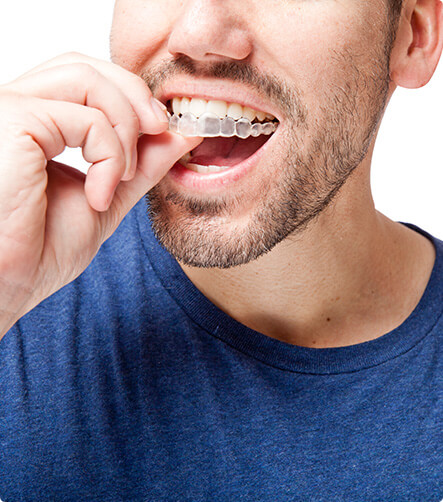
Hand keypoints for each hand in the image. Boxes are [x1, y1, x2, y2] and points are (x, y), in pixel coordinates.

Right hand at [0, 52, 201, 335]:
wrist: (6, 287)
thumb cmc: (38, 250)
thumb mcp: (106, 197)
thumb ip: (140, 164)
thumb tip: (180, 133)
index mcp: (35, 124)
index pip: (87, 81)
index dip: (132, 97)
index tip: (165, 129)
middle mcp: (17, 107)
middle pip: (87, 67)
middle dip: (136, 96)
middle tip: (163, 130)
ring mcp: (11, 111)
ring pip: (88, 78)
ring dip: (127, 126)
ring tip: (123, 175)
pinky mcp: (14, 122)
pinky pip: (86, 119)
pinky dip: (110, 156)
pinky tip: (99, 196)